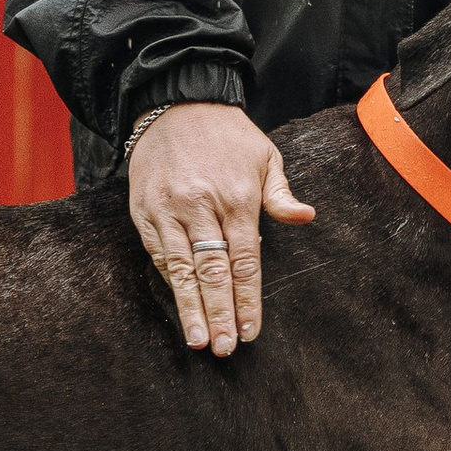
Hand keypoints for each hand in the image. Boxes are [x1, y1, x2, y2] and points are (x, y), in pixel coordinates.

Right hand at [128, 105, 315, 357]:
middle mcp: (202, 206)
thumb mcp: (265, 157)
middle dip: (219, 314)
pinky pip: (157, 252)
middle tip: (224, 348)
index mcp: (238, 198)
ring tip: (197, 340)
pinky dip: (169, 280)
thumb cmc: (229, 135)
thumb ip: (281, 195)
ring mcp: (169, 209)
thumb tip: (306, 217)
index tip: (251, 331)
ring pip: (181, 269)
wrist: (178, 102)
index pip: (245, 261)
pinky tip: (179, 303)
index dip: (248, 300)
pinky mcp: (143, 208)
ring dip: (190, 307)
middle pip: (213, 272)